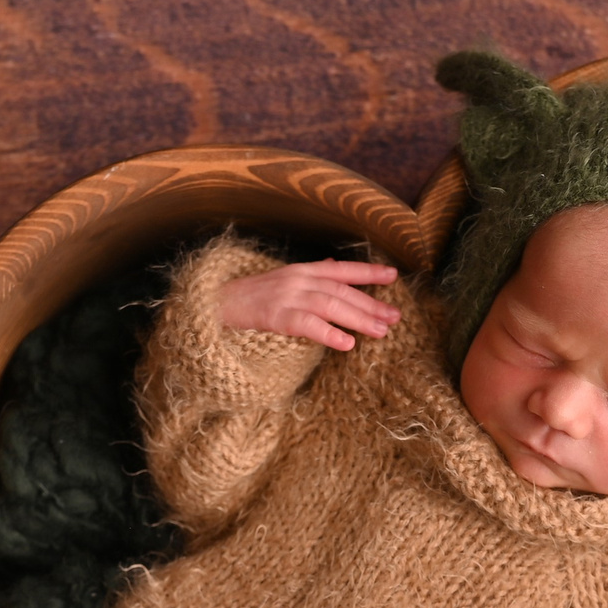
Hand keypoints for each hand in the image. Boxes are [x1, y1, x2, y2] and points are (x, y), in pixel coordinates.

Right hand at [216, 260, 400, 351]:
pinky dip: (329, 334)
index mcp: (302, 270)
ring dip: (358, 319)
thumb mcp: (283, 279)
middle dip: (371, 304)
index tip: (394, 276)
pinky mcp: (274, 316)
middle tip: (395, 317)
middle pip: (342, 291)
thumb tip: (334, 264)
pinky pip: (307, 325)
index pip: (342, 269)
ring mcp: (286, 296)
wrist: (213, 303)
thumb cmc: (250, 296)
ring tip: (381, 332)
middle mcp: (298, 279)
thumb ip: (311, 275)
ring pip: (331, 305)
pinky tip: (347, 344)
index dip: (368, 272)